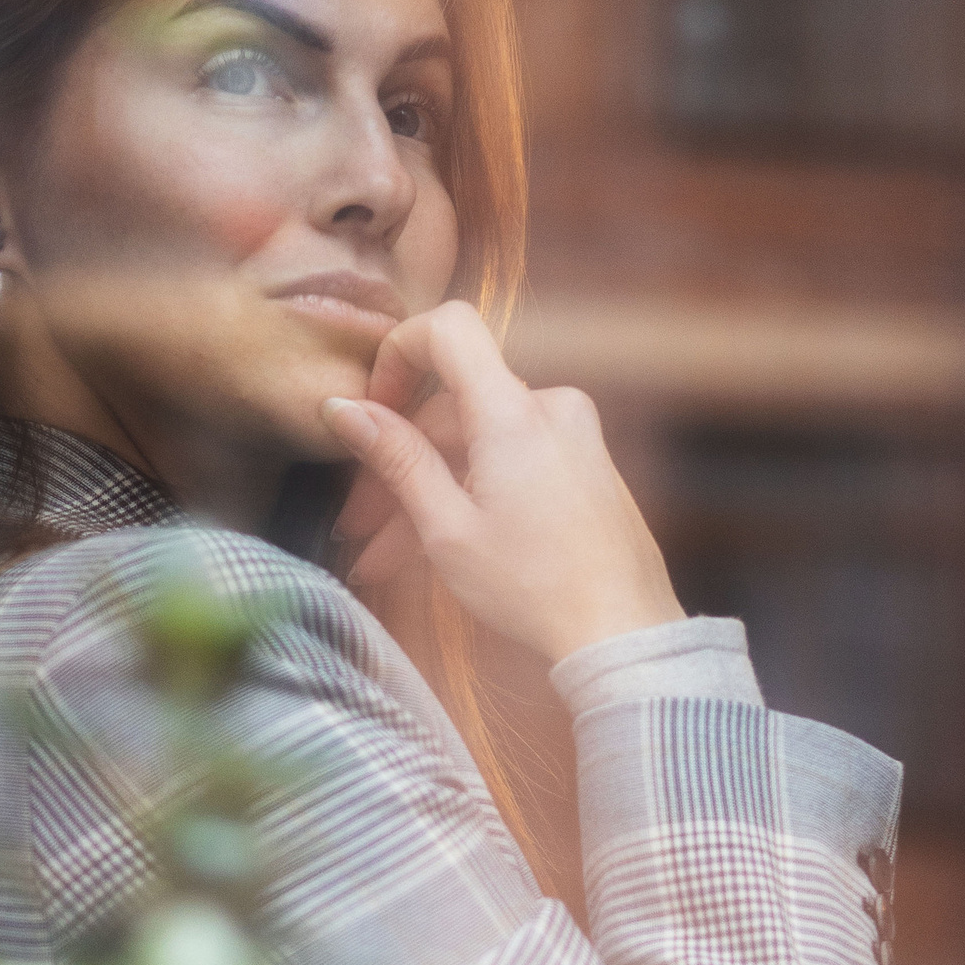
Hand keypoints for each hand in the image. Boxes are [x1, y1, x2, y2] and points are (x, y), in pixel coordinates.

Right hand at [320, 302, 682, 666]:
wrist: (622, 634)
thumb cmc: (534, 588)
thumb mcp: (447, 529)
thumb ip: (395, 459)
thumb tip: (342, 408)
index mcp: (514, 412)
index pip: (448, 330)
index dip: (399, 353)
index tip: (371, 407)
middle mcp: (551, 408)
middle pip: (455, 408)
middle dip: (401, 463)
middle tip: (360, 526)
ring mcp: (575, 436)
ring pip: (479, 444)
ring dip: (430, 492)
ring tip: (388, 559)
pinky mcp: (587, 464)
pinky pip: (515, 461)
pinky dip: (474, 494)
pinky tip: (442, 548)